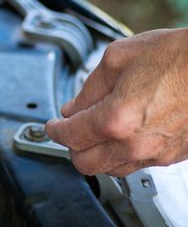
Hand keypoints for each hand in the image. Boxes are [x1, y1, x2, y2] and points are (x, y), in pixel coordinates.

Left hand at [45, 28, 187, 175]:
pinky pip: (139, 165)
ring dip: (98, 155)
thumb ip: (89, 87)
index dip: (54, 130)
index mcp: (115, 119)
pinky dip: (124, 154)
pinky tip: (125, 136)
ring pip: (112, 170)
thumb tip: (73, 106)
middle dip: (73, 147)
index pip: (69, 136)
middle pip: (86, 164)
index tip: (52, 126)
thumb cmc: (180, 56)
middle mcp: (134, 143)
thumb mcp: (119, 57)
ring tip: (97, 134)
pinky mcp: (175, 156)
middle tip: (72, 131)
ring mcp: (157, 154)